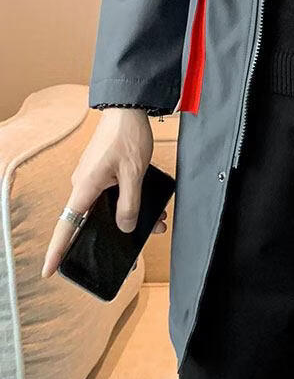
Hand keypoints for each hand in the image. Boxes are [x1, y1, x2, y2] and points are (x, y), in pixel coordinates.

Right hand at [41, 108, 165, 278]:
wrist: (127, 108)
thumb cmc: (127, 136)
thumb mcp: (134, 174)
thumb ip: (129, 204)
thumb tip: (125, 227)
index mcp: (85, 188)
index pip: (66, 227)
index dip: (57, 251)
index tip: (50, 271)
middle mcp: (83, 186)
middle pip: (91, 221)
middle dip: (115, 235)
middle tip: (139, 246)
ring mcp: (91, 179)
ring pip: (106, 208)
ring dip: (129, 216)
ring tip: (158, 222)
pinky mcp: (101, 172)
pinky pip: (111, 195)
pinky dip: (128, 202)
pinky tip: (151, 206)